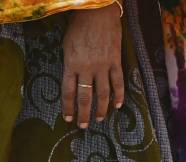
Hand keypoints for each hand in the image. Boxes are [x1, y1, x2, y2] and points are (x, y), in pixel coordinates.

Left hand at [61, 3, 123, 127]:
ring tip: (99, 119)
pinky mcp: (115, 60)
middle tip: (83, 126)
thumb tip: (71, 80)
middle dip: (83, 114)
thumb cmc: (78, 27)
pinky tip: (118, 105)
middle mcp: (86, 68)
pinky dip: (118, 95)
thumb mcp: (66, 46)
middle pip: (85, 97)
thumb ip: (69, 65)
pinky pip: (118, 81)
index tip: (68, 118)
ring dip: (101, 109)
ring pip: (103, 93)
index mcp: (71, 65)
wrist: (97, 11)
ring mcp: (102, 65)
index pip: (67, 93)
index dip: (68, 108)